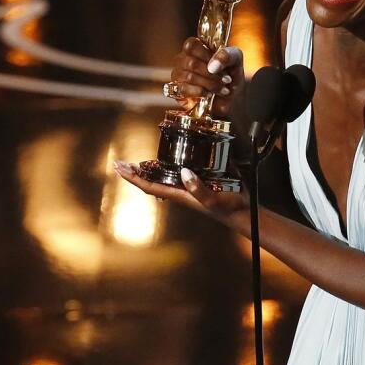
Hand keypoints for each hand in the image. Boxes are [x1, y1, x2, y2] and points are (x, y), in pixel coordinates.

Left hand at [112, 160, 249, 230]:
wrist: (244, 210)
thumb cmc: (228, 208)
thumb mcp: (213, 200)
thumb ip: (199, 188)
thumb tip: (184, 172)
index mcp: (180, 194)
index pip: (150, 186)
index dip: (134, 178)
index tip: (120, 168)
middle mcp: (182, 188)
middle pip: (153, 180)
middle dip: (136, 172)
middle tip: (120, 163)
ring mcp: (191, 182)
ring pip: (166, 173)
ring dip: (152, 166)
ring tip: (138, 160)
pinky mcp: (203, 176)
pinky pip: (184, 167)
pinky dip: (175, 160)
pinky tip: (172, 153)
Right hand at [170, 38, 244, 116]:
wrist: (231, 97)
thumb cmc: (231, 74)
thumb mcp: (236, 60)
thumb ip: (227, 56)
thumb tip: (212, 66)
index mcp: (196, 47)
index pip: (191, 45)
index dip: (205, 55)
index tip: (219, 65)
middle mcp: (183, 59)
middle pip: (191, 63)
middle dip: (212, 74)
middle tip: (227, 80)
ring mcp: (178, 75)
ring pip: (189, 77)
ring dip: (210, 84)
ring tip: (223, 89)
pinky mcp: (178, 90)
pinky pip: (184, 89)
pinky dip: (201, 92)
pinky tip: (209, 94)